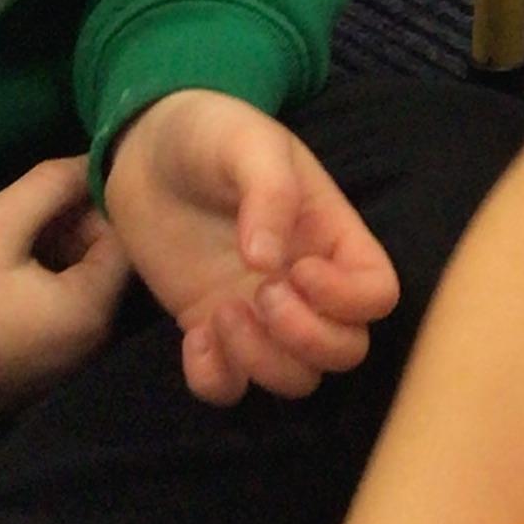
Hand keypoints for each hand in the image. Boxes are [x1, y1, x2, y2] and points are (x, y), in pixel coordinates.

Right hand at [0, 158, 130, 420]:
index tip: (57, 196)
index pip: (127, 246)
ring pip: (82, 300)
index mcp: (92, 314)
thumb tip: (95, 160)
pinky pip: (58, 330)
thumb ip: (53, 185)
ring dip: (59, 265)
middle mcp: (91, 350)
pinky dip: (43, 300)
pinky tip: (2, 284)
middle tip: (30, 216)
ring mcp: (63, 374)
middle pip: (107, 275)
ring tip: (13, 244)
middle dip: (78, 237)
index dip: (97, 211)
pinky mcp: (35, 385)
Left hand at [106, 90, 397, 405]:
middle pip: (346, 350)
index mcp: (334, 237)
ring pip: (296, 379)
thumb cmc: (213, 134)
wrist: (146, 149)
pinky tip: (194, 336)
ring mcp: (260, 314)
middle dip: (305, 338)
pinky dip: (216, 379)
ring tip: (223, 313)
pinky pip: (230, 388)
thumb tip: (268, 263)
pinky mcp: (211, 330)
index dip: (347, 299)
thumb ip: (270, 194)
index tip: (298, 268)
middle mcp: (307, 286)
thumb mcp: (248, 144)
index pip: (377, 295)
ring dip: (262, 360)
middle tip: (260, 294)